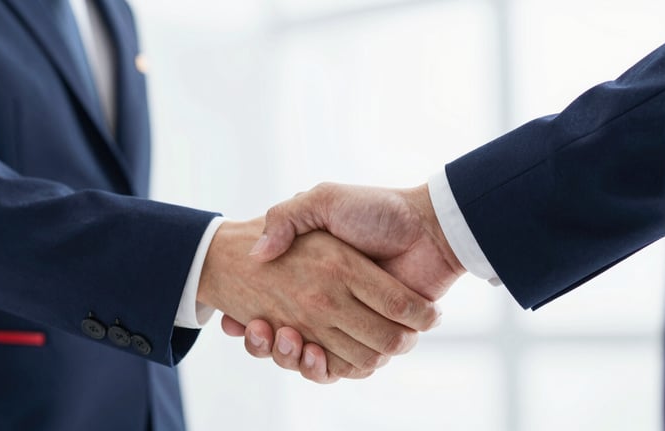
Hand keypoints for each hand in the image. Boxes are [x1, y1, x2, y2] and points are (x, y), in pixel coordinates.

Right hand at [221, 184, 465, 381]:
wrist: (428, 227)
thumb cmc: (376, 210)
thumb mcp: (324, 199)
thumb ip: (287, 218)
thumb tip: (256, 253)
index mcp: (314, 276)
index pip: (270, 308)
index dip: (251, 323)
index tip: (235, 321)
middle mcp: (328, 304)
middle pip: (284, 341)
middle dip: (264, 344)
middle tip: (260, 328)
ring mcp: (350, 323)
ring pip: (308, 359)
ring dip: (289, 357)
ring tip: (286, 338)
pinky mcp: (373, 339)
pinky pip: (343, 368)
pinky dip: (325, 369)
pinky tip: (311, 352)